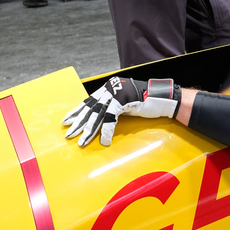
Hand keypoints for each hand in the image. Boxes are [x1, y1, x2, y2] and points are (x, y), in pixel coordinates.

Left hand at [63, 77, 180, 146]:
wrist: (162, 99)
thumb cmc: (143, 102)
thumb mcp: (123, 103)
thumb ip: (111, 107)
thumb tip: (97, 120)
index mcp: (108, 87)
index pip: (89, 101)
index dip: (77, 112)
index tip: (67, 121)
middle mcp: (110, 88)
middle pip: (90, 108)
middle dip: (79, 123)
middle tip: (69, 134)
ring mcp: (117, 92)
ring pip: (98, 113)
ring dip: (89, 130)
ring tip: (82, 141)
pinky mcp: (124, 100)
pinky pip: (111, 117)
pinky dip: (106, 130)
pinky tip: (104, 141)